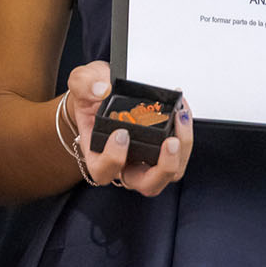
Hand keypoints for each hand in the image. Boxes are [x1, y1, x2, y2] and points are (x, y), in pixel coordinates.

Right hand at [64, 60, 191, 196]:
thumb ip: (85, 83)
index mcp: (97, 153)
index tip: (121, 134)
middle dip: (163, 167)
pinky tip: (181, 110)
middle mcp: (124, 164)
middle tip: (170, 142)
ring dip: (181, 152)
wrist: (104, 94)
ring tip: (181, 119)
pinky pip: (179, 153)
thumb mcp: (81, 82)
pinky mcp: (162, 150)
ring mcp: (145, 160)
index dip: (113, 159)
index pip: (103, 171)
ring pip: (169, 174)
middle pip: (147, 184)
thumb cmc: (91, 96)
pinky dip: (184, 133)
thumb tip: (103, 89)